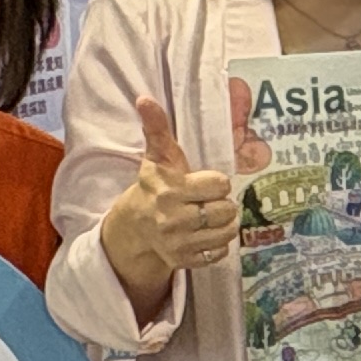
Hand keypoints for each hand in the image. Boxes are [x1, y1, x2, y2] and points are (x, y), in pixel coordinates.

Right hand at [101, 92, 236, 300]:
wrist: (133, 225)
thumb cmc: (153, 185)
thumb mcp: (157, 156)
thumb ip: (156, 127)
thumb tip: (144, 99)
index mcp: (170, 190)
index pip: (220, 184)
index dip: (216, 182)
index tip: (205, 182)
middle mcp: (173, 219)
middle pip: (226, 210)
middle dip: (220, 203)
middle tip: (206, 201)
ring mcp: (178, 243)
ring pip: (227, 232)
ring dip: (224, 224)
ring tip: (208, 216)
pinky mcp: (183, 261)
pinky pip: (219, 253)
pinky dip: (217, 245)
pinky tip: (204, 234)